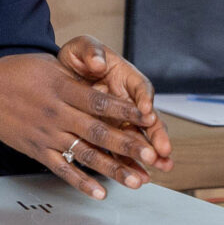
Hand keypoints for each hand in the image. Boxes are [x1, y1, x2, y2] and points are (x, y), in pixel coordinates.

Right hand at [0, 49, 162, 198]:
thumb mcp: (49, 66)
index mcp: (62, 89)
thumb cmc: (16, 75)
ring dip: (113, 169)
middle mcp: (57, 114)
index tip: (148, 117)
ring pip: (85, 154)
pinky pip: (62, 169)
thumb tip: (105, 85)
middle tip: (152, 156)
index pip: (99, 101)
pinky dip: (81, 182)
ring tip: (137, 180)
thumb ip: (77, 78)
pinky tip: (100, 193)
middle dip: (127, 145)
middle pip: (97, 131)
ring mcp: (47, 135)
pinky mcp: (38, 150)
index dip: (125, 110)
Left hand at [58, 36, 172, 174]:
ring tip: (160, 168)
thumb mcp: (81, 48)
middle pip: (147, 120)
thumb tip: (98, 61)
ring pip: (138, 139)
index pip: (140, 88)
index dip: (144, 100)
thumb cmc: (77, 60)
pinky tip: (138, 176)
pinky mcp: (108, 135)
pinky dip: (129, 164)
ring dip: (149, 155)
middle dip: (156, 135)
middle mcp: (128, 102)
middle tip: (163, 150)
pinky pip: (120, 151)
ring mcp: (120, 121)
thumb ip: (91, 52)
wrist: (60, 76)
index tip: (146, 112)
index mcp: (126, 78)